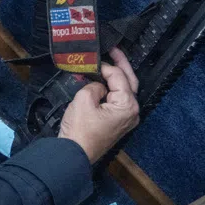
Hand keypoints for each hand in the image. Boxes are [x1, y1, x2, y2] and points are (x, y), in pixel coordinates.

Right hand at [58, 48, 140, 163]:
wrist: (72, 154)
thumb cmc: (79, 132)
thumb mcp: (84, 99)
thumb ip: (95, 85)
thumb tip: (98, 85)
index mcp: (127, 106)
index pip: (119, 77)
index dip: (106, 66)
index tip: (94, 60)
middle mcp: (131, 112)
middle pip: (129, 82)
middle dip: (121, 65)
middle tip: (114, 50)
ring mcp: (125, 119)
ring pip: (124, 91)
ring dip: (115, 78)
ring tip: (107, 64)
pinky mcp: (116, 123)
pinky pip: (117, 101)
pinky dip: (110, 90)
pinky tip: (102, 82)